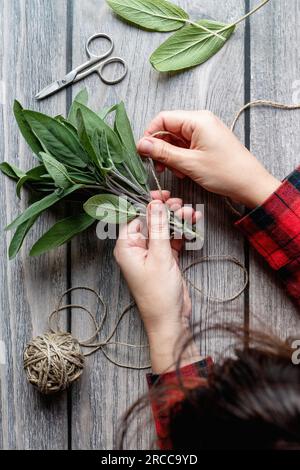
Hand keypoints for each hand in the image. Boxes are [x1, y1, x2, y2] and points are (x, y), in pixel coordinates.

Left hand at [114, 191, 201, 372]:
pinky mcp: (165, 259)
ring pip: (164, 229)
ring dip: (177, 220)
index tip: (161, 194)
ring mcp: (151, 254)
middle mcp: (136, 248)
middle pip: (151, 220)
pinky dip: (182, 232)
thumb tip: (155, 204)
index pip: (134, 216)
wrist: (170, 320)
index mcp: (126, 247)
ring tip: (191, 213)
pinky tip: (193, 223)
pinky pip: (173, 240)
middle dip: (166, 211)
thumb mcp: (160, 257)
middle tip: (180, 204)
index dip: (147, 203)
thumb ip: (159, 228)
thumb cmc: (158, 294)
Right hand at [137, 111, 280, 208]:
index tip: (145, 153)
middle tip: (161, 167)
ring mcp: (204, 132)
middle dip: (162, 149)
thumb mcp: (189, 163)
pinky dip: (181, 159)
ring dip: (172, 157)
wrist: (250, 184)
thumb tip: (141, 144)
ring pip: (176, 140)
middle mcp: (200, 122)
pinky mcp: (207, 143)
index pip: (163, 119)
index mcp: (197, 120)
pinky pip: (186, 147)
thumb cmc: (226, 172)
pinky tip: (186, 172)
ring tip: (178, 172)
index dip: (150, 135)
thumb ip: (163, 152)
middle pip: (169, 129)